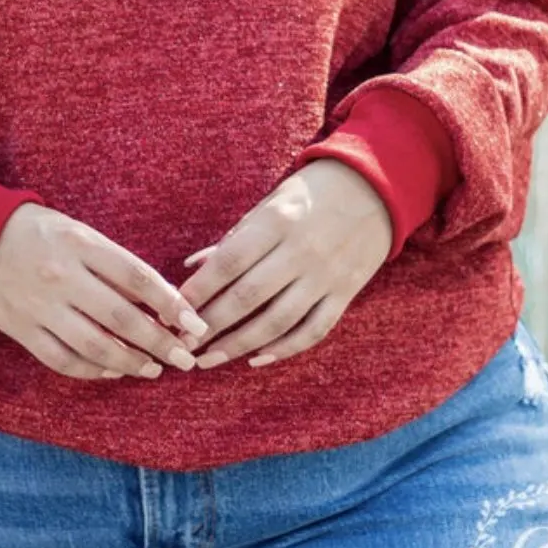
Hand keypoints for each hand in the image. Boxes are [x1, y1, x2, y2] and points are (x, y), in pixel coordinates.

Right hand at [0, 203, 209, 380]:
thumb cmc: (40, 233)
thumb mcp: (79, 233)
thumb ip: (114, 263)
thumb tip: (159, 301)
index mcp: (81, 244)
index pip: (136, 276)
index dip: (170, 302)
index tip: (194, 323)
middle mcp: (62, 276)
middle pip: (120, 317)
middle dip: (159, 342)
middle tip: (185, 358)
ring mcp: (41, 306)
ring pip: (94, 346)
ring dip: (131, 362)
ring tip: (155, 369)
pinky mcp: (22, 330)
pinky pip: (63, 360)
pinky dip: (92, 371)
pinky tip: (113, 372)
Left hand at [173, 160, 392, 369]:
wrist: (374, 187)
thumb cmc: (310, 193)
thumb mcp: (270, 204)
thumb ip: (234, 237)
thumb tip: (193, 266)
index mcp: (277, 222)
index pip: (229, 262)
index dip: (199, 289)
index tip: (173, 310)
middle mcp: (301, 251)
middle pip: (248, 296)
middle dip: (211, 324)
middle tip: (183, 344)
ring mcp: (326, 275)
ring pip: (277, 321)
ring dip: (239, 345)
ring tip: (209, 359)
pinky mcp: (345, 293)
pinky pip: (313, 330)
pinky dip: (284, 349)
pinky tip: (256, 359)